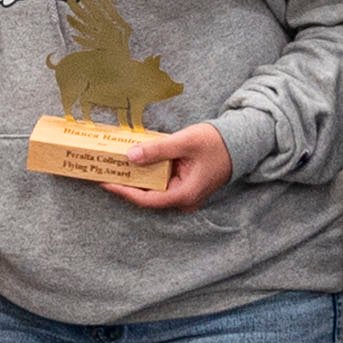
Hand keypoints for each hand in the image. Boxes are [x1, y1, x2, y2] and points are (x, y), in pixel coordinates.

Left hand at [107, 122, 233, 210]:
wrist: (240, 142)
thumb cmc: (215, 143)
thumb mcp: (184, 142)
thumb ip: (157, 150)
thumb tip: (129, 156)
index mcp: (184, 195)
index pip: (146, 200)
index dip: (123, 191)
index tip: (104, 182)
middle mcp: (183, 199)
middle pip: (146, 196)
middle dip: (124, 184)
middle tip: (102, 172)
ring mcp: (183, 193)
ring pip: (152, 189)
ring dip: (134, 178)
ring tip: (112, 166)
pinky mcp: (182, 184)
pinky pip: (160, 182)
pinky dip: (146, 173)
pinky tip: (132, 161)